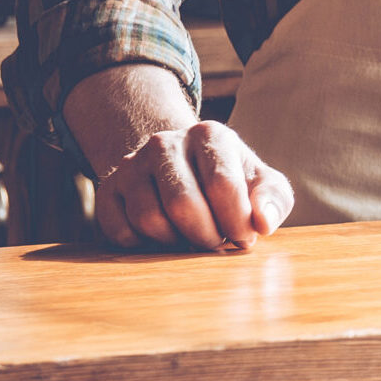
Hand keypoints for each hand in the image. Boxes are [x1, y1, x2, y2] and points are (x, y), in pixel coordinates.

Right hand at [94, 119, 294, 252]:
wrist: (186, 170)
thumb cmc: (233, 181)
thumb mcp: (263, 183)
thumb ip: (273, 199)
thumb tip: (263, 223)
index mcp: (209, 134)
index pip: (221, 184)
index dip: (236, 221)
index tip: (245, 238)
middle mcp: (164, 142)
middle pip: (182, 204)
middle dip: (206, 235)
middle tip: (217, 243)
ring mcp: (131, 165)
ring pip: (149, 219)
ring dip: (177, 242)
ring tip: (193, 237)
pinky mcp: (107, 191)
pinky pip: (121, 232)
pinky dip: (146, 246)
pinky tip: (165, 237)